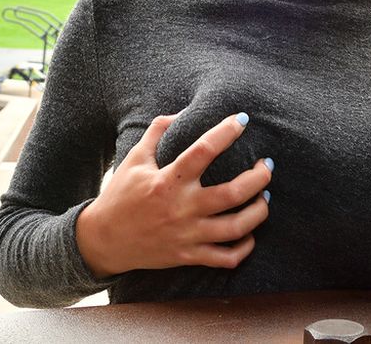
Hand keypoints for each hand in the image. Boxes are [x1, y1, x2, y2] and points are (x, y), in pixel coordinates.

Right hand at [76, 112, 272, 277]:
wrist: (103, 240)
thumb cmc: (120, 195)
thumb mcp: (134, 159)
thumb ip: (156, 132)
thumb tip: (180, 112)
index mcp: (167, 181)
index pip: (203, 151)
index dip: (226, 132)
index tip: (242, 119)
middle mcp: (181, 208)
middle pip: (233, 193)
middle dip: (259, 178)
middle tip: (267, 166)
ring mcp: (186, 235)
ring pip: (236, 228)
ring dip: (259, 212)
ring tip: (265, 197)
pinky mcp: (187, 257)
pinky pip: (225, 258)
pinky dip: (244, 248)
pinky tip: (249, 233)